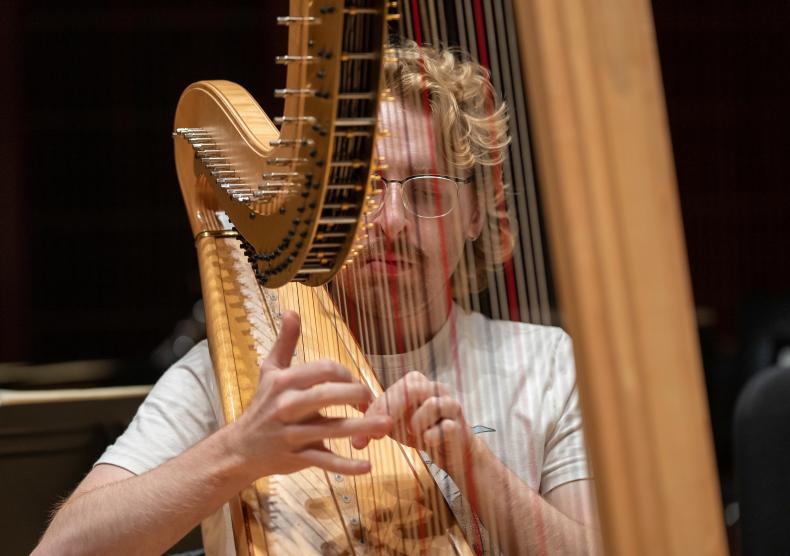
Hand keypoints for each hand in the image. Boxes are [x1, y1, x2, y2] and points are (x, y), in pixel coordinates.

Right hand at [227, 311, 391, 478]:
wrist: (240, 448)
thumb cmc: (262, 405)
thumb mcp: (270, 371)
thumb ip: (285, 342)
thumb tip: (291, 310)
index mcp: (284, 382)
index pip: (324, 369)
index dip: (347, 374)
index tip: (356, 385)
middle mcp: (286, 406)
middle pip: (327, 395)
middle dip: (356, 395)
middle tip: (372, 400)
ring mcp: (291, 434)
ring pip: (330, 429)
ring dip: (361, 427)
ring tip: (386, 426)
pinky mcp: (296, 458)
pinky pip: (324, 461)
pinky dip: (346, 466)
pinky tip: (367, 466)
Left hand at [351, 371, 476, 479]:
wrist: (449, 450)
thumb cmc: (419, 432)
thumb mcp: (393, 425)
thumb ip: (373, 423)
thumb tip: (355, 441)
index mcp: (417, 383)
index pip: (394, 389)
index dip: (378, 409)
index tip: (367, 430)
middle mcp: (435, 388)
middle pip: (412, 389)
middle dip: (394, 411)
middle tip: (385, 431)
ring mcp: (451, 405)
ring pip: (432, 405)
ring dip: (417, 423)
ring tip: (414, 433)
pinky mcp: (460, 424)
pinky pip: (445, 427)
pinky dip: (432, 436)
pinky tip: (428, 442)